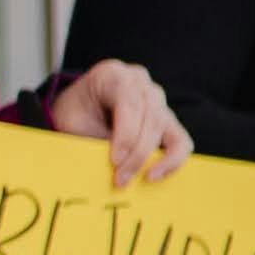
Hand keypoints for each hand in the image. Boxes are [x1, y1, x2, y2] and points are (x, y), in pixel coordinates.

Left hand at [46, 59, 189, 187]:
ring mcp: (156, 99)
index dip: (126, 135)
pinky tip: (155, 175)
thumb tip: (115, 168)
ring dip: (154, 158)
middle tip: (121, 179)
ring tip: (139, 179)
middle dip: (137, 152)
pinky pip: (180, 140)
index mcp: (113, 75)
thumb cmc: (74, 115)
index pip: (129, 103)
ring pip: (165, 128)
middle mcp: (140, 82)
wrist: (77, 110)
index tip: (115, 161)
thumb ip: (94, 138)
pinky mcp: (166, 118)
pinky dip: (173, 159)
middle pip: (150, 117)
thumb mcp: (74, 123)